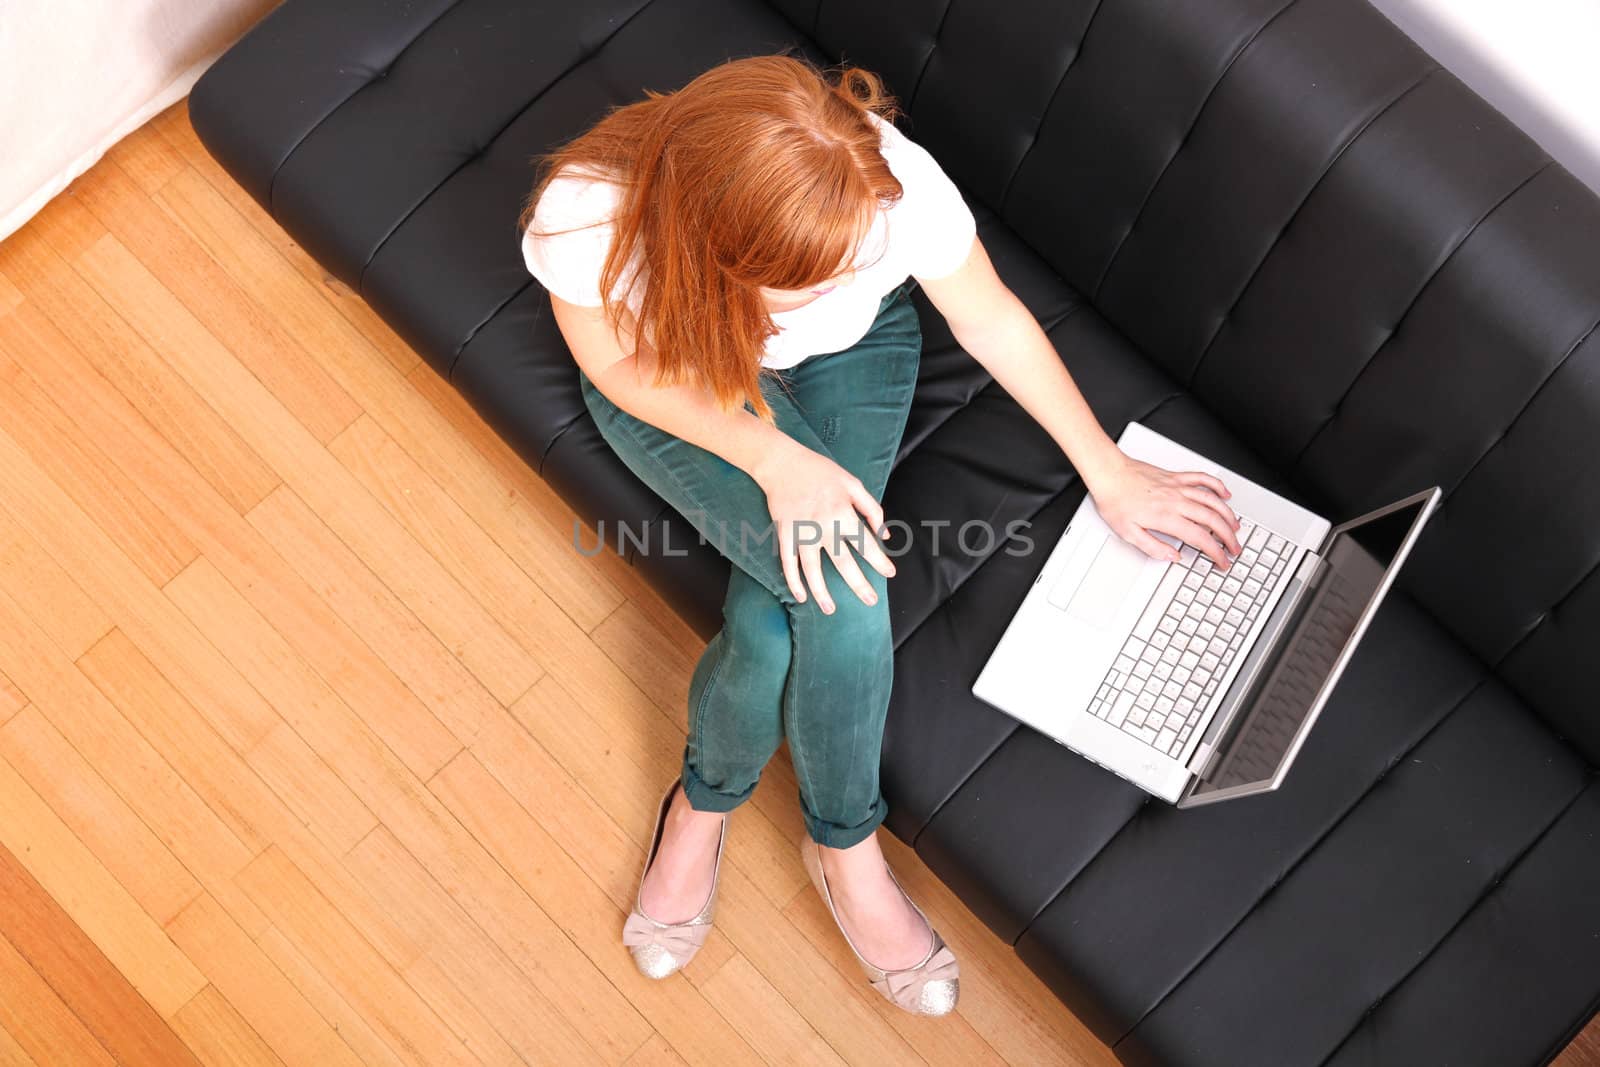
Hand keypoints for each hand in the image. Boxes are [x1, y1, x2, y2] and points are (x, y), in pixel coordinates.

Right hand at [751, 442, 895, 612]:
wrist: (782, 463)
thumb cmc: (821, 472)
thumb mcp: (852, 483)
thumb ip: (871, 508)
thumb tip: (884, 534)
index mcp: (843, 513)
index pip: (866, 544)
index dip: (879, 560)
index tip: (890, 573)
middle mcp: (824, 527)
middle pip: (843, 563)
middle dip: (859, 584)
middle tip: (870, 601)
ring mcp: (802, 533)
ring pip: (813, 570)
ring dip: (822, 592)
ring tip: (830, 610)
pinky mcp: (784, 534)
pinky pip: (788, 563)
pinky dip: (793, 581)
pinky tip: (801, 596)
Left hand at [1086, 452, 1242, 569]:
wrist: (1108, 473)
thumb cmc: (1115, 500)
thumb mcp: (1128, 533)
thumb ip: (1153, 547)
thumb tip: (1173, 557)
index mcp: (1167, 518)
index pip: (1200, 538)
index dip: (1215, 552)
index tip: (1222, 560)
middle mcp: (1176, 501)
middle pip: (1212, 520)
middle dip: (1228, 537)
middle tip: (1235, 548)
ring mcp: (1178, 487)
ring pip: (1212, 500)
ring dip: (1228, 515)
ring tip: (1236, 527)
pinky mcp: (1175, 476)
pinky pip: (1202, 478)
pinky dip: (1217, 486)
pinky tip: (1224, 494)